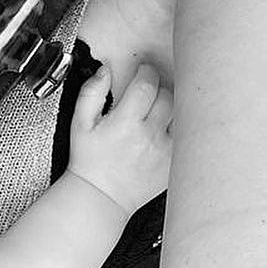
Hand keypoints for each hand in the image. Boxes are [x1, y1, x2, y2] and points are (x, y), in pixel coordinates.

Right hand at [68, 60, 171, 216]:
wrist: (101, 196)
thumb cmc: (90, 160)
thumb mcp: (80, 123)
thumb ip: (91, 92)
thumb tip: (105, 71)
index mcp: (126, 122)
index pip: (147, 85)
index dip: (147, 71)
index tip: (143, 71)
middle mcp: (148, 136)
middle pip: (168, 96)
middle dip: (159, 86)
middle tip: (150, 88)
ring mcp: (164, 152)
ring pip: (181, 115)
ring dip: (173, 105)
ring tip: (161, 105)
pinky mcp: (172, 164)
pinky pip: (186, 137)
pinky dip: (180, 126)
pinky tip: (169, 125)